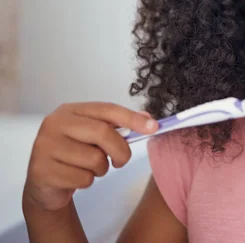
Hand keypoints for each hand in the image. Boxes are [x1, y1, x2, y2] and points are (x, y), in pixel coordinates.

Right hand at [23, 102, 157, 211]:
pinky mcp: (42, 171)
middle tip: (121, 160)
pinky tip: (75, 178)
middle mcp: (54, 124)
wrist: (45, 184)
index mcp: (70, 111)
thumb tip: (148, 119)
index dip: (132, 118)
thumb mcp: (94, 136)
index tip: (154, 127)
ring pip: (94, 159)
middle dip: (120, 150)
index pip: (107, 109)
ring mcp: (45, 147)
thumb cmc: (74, 154)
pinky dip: (87, 182)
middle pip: (103, 133)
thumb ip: (119, 125)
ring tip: (89, 168)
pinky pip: (82, 179)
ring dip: (100, 169)